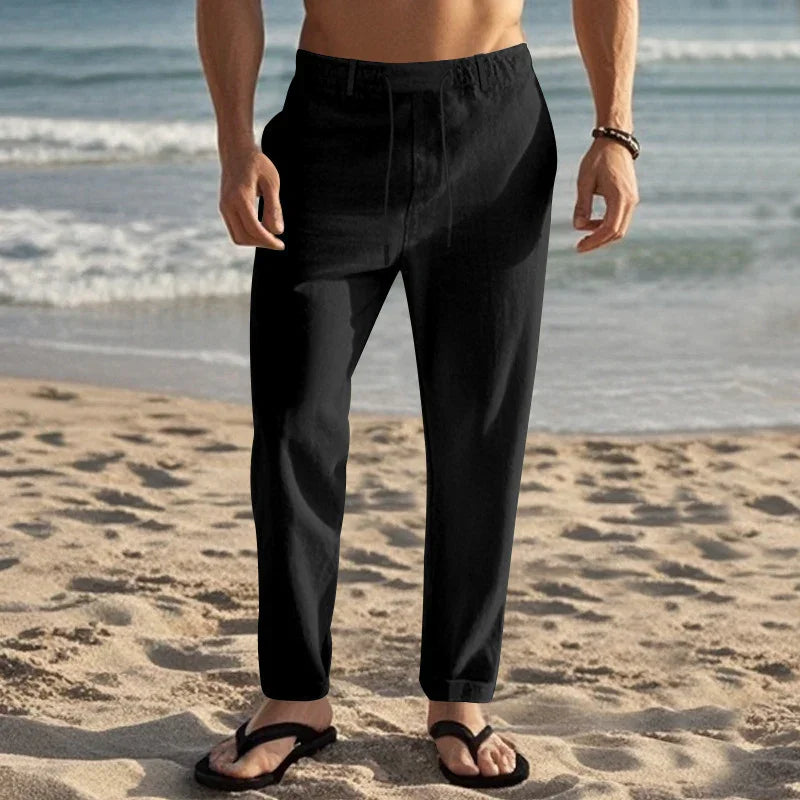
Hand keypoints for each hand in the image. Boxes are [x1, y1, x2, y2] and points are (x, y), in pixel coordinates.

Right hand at [219, 143, 284, 248]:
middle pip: (244, 237)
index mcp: (240, 198)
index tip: (281, 245)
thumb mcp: (271, 183)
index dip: (269, 241)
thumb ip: (274, 207)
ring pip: (237, 237)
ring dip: (254, 241)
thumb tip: (277, 231)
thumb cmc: (258, 164)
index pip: (254, 229)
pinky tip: (262, 230)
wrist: (236, 151)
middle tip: (278, 242)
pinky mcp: (224, 208)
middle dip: (262, 243)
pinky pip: (235, 230)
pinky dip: (248, 235)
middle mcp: (228, 205)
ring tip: (270, 237)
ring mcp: (223, 207)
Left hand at [573, 137, 638, 252]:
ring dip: (602, 235)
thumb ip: (582, 205)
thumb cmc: (598, 159)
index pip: (609, 229)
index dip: (594, 241)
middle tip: (580, 246)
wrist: (614, 142)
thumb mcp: (584, 181)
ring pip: (620, 228)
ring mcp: (632, 200)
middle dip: (598, 242)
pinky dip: (606, 226)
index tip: (579, 247)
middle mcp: (630, 201)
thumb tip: (578, 226)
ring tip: (584, 236)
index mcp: (620, 197)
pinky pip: (620, 219)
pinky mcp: (629, 199)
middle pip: (617, 233)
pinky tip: (592, 224)